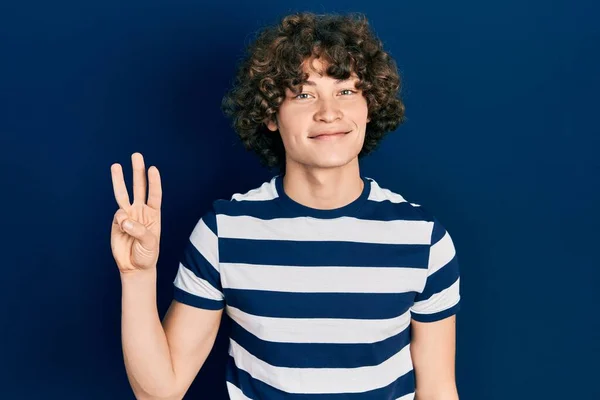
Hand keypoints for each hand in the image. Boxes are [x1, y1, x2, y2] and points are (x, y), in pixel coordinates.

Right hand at [110, 152, 161, 274]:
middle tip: (136, 155)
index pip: (154, 194)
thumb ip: (139, 230)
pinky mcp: (117, 223)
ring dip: (119, 180)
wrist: (134, 267)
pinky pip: (117, 216)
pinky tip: (124, 229)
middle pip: (139, 188)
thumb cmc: (147, 255)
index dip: (153, 182)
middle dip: (137, 172)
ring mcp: (128, 215)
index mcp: (154, 214)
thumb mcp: (150, 244)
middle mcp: (141, 211)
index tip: (152, 169)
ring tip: (116, 165)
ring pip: (123, 194)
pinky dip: (120, 220)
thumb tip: (124, 219)